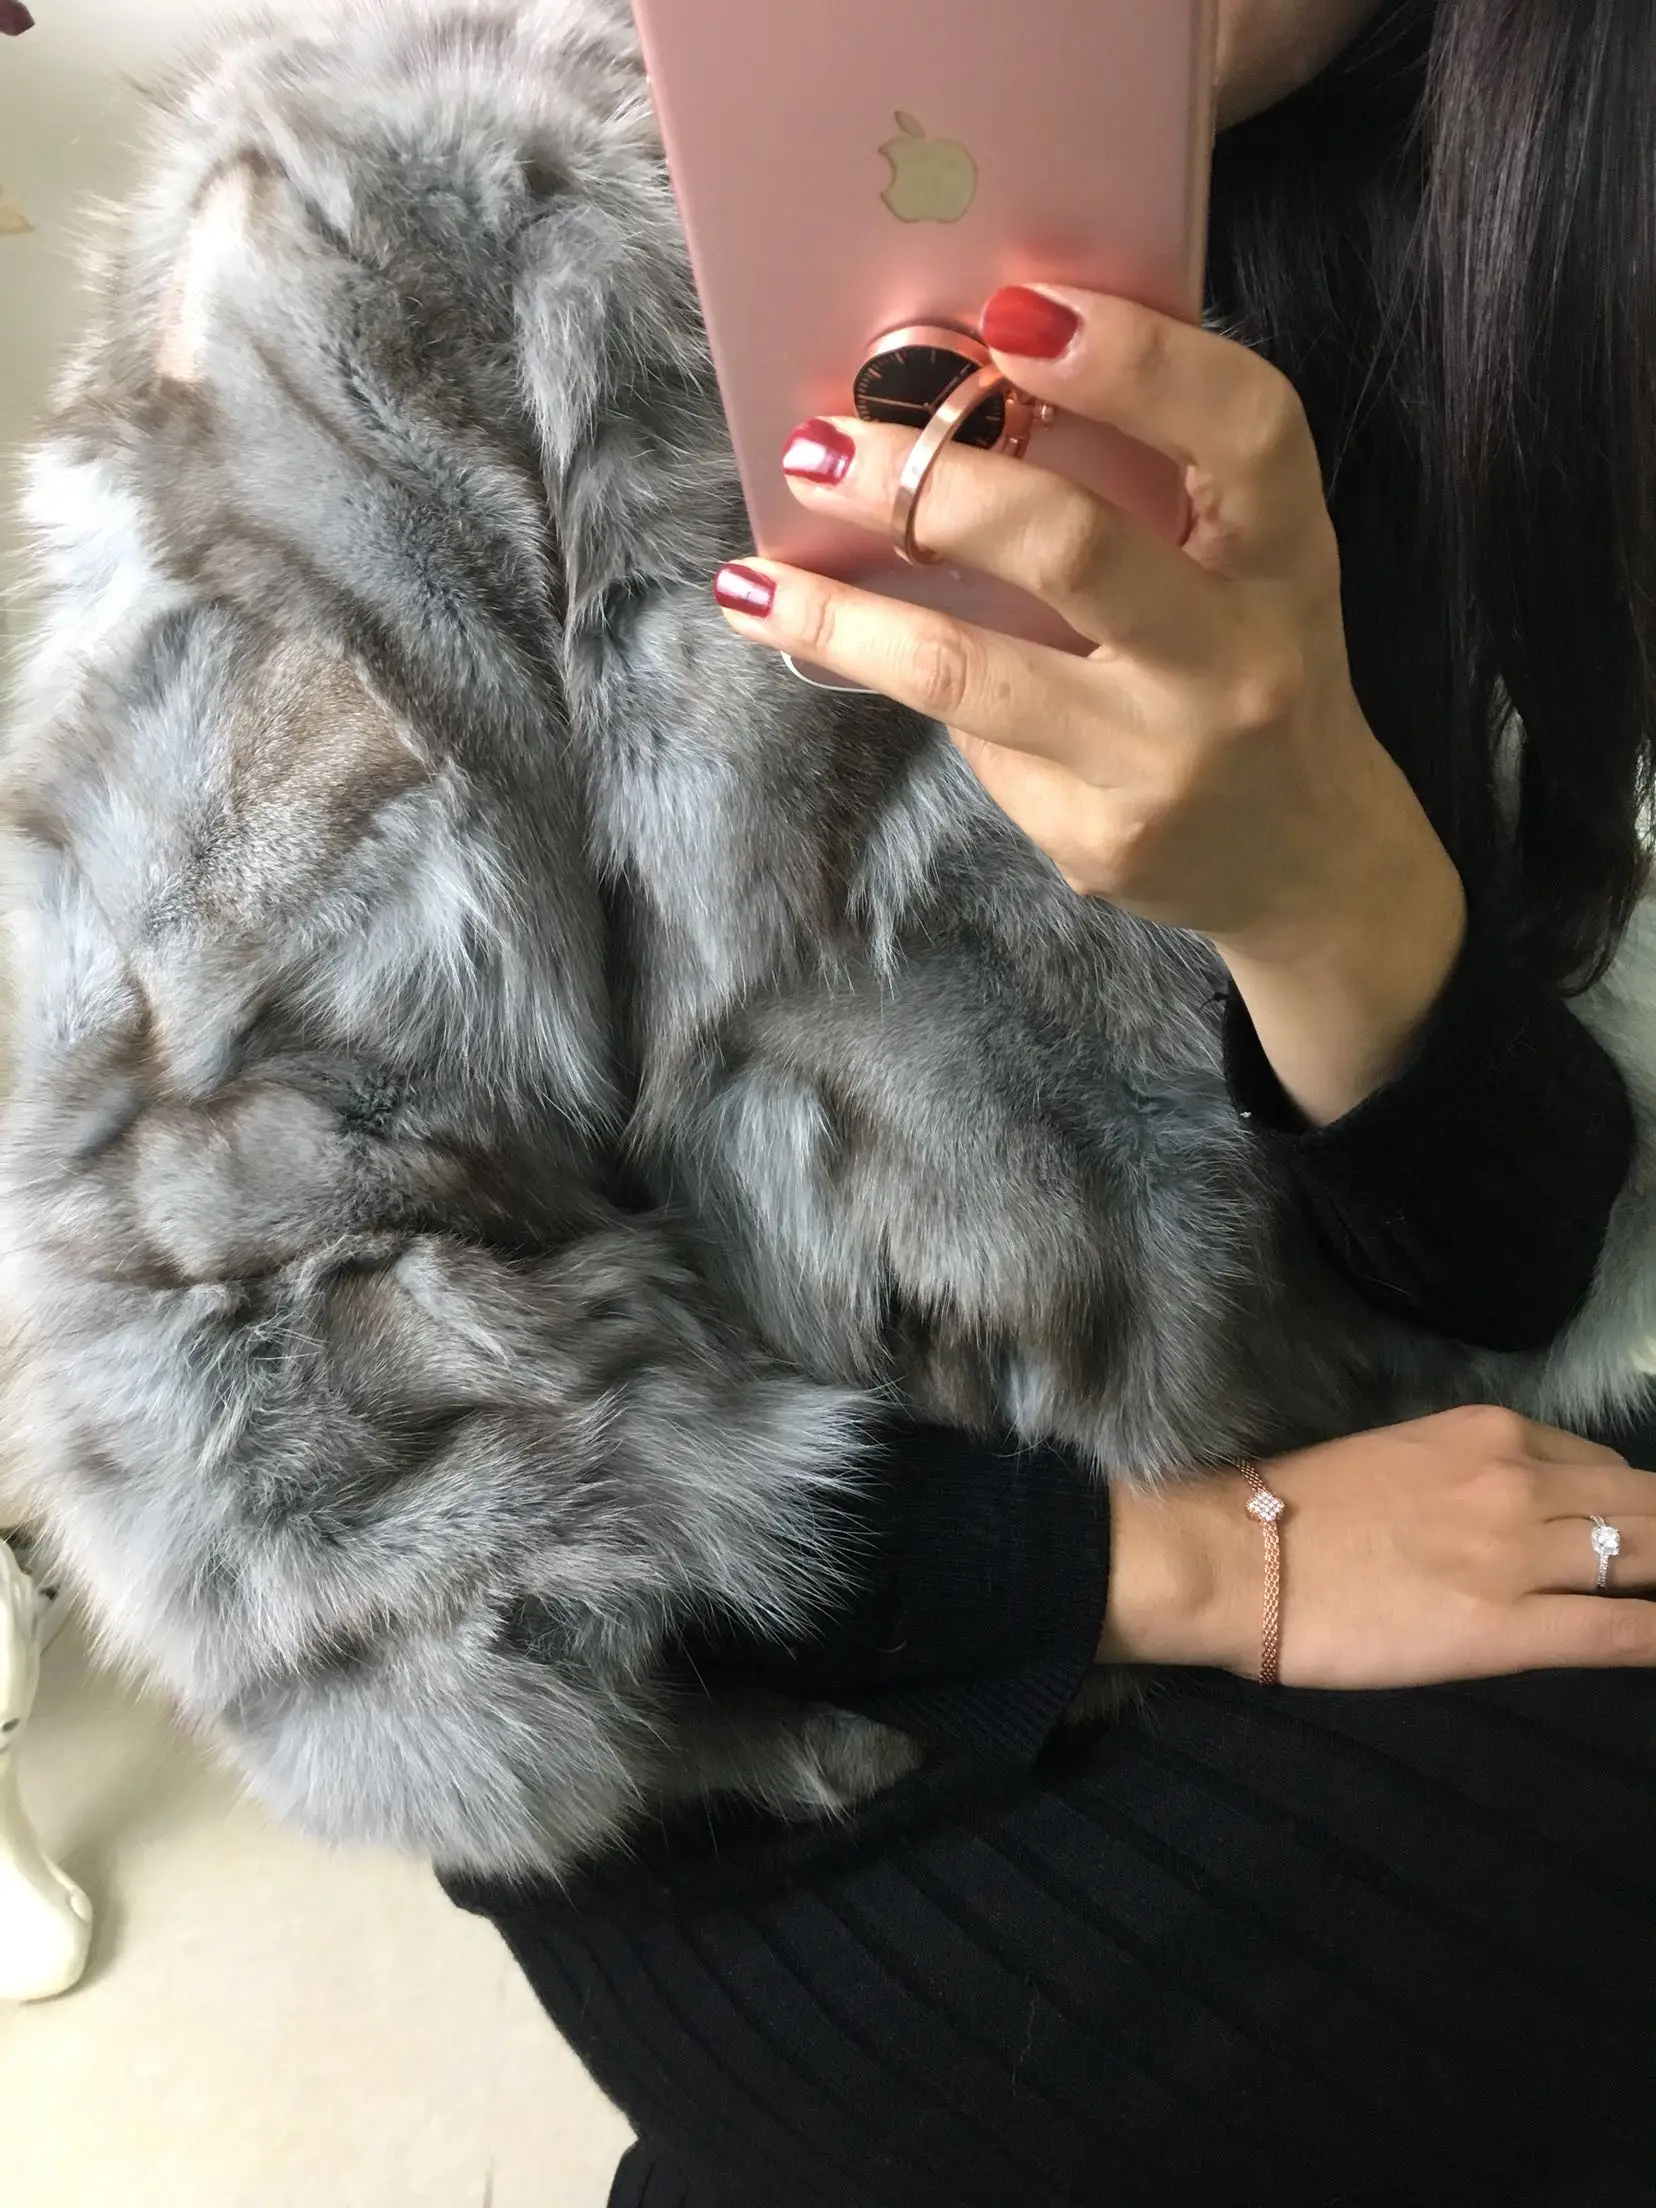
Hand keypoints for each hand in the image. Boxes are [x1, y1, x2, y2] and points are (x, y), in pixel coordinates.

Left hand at [714, 282, 1456, 966]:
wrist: (1308, 864)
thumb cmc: (1250, 672)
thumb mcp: (1245, 569)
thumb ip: (1147, 489)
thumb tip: (951, 411)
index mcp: (1284, 558)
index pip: (1243, 429)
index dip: (1136, 359)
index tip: (1012, 311)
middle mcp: (1237, 660)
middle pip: (1070, 547)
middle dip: (924, 484)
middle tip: (817, 446)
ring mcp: (1164, 759)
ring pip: (971, 673)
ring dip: (844, 616)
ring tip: (753, 582)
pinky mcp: (1102, 840)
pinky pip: (979, 744)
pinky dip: (919, 694)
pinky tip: (877, 672)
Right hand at [1097, 1404, 1655, 1688]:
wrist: (1230, 1555)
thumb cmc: (1293, 1509)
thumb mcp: (1398, 1457)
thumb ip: (1468, 1472)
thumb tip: (1517, 1510)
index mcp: (1486, 1431)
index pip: (1601, 1466)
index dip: (1630, 1510)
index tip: (1635, 1542)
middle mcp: (1516, 1479)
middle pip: (1645, 1507)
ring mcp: (1516, 1554)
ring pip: (1644, 1556)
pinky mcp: (1503, 1628)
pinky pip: (1620, 1632)